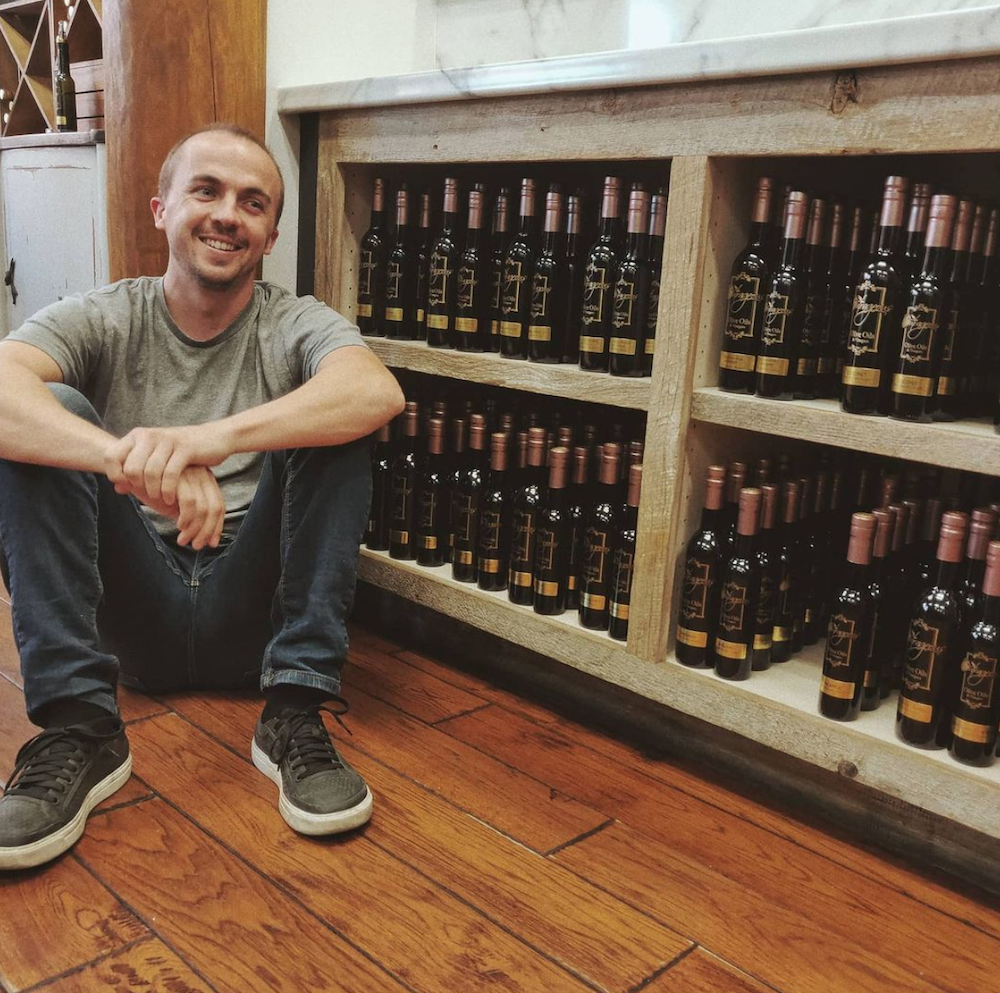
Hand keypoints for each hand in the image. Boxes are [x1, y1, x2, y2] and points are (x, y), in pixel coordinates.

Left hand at [104, 423, 233, 506]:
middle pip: (131, 468)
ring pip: (150, 472)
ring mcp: (168, 441)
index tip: (126, 487)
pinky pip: (170, 474)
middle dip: (138, 487)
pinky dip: (168, 490)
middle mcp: (150, 436)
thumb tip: (118, 489)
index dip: (114, 475)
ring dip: (153, 491)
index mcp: (138, 436)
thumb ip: (136, 471)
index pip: (111, 456)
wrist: (215, 437)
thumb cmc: (182, 452)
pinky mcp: (185, 449)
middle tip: (148, 496)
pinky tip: (171, 499)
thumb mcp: (156, 458)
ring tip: (160, 500)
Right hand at [129, 465, 226, 549]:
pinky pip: (189, 502)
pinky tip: (178, 526)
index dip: (217, 527)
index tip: (211, 543)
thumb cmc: (153, 488)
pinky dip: (187, 518)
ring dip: (195, 529)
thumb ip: (192, 517)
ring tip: (183, 540)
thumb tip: (210, 542)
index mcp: (205, 479)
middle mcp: (202, 474)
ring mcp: (191, 474)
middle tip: (196, 546)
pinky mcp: (178, 476)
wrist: (128, 469)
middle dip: (208, 531)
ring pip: (204, 509)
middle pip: (215, 508)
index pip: (219, 505)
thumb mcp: (176, 504)